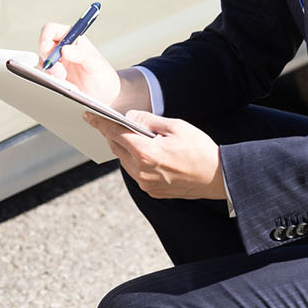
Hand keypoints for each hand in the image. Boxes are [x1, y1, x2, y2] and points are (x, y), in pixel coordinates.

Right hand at [38, 21, 122, 105]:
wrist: (105, 95)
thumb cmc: (103, 76)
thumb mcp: (96, 64)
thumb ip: (82, 55)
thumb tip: (65, 49)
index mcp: (73, 38)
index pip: (52, 30)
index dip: (45, 36)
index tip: (47, 47)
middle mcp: (62, 48)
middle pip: (44, 46)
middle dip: (49, 59)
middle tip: (60, 72)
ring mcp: (57, 63)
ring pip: (43, 62)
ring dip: (51, 71)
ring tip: (65, 80)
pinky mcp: (54, 76)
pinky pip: (44, 75)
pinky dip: (50, 80)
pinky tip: (63, 84)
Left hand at [83, 110, 226, 200]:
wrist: (219, 177)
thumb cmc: (199, 149)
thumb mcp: (175, 126)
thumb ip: (148, 120)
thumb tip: (128, 116)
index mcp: (146, 152)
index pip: (115, 133)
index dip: (100, 123)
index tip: (88, 115)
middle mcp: (141, 171)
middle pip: (118, 148)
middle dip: (115, 135)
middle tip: (114, 123)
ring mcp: (146, 184)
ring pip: (125, 162)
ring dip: (126, 149)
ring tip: (134, 138)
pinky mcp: (152, 191)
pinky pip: (136, 173)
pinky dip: (137, 162)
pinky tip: (148, 154)